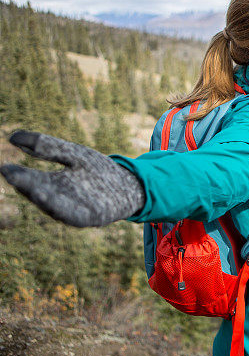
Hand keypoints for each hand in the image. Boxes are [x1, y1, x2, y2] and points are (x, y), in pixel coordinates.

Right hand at [0, 130, 144, 226]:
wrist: (130, 186)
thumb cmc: (99, 171)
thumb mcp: (73, 155)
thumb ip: (47, 147)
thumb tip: (12, 138)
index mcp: (51, 184)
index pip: (30, 180)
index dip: (18, 175)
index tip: (5, 167)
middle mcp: (59, 199)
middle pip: (39, 194)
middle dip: (27, 187)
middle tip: (13, 177)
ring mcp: (75, 210)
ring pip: (55, 207)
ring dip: (44, 201)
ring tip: (34, 190)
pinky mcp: (92, 217)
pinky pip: (76, 216)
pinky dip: (66, 211)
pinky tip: (58, 206)